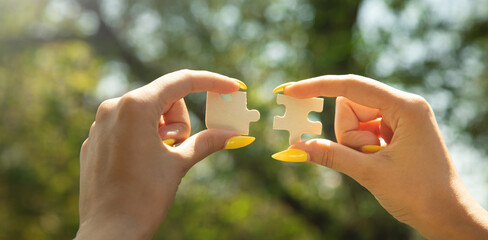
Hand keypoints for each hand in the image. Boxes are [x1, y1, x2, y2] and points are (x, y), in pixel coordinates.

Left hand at [75, 70, 252, 239]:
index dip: (211, 82)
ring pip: (147, 111)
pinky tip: (141, 163)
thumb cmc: (144, 197)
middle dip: (179, 120)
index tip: (233, 87)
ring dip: (162, 130)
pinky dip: (144, 137)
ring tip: (158, 158)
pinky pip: (128, 126)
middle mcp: (114, 107)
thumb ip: (207, 142)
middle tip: (178, 147)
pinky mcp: (96, 139)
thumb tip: (235, 135)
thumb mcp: (179, 164)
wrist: (109, 233)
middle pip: (164, 98)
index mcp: (135, 106)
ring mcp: (101, 123)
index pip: (181, 82)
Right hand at [272, 75, 487, 239]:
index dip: (318, 87)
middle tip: (364, 157)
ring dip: (354, 144)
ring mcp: (400, 119)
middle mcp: (403, 106)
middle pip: (350, 107)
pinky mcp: (395, 132)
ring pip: (354, 121)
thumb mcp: (370, 173)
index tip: (291, 90)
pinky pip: (363, 131)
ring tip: (376, 163)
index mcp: (405, 107)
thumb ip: (332, 155)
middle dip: (347, 134)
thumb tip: (296, 147)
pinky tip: (379, 162)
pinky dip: (360, 147)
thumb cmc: (419, 194)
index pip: (352, 87)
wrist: (447, 217)